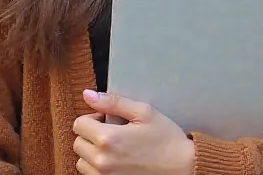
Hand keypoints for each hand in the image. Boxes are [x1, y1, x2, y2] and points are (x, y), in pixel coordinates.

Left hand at [73, 89, 194, 174]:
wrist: (184, 168)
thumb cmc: (167, 139)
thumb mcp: (144, 112)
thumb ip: (113, 102)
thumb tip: (88, 94)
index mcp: (109, 139)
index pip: (79, 124)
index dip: (93, 118)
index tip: (108, 120)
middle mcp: (102, 161)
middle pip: (78, 143)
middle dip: (91, 135)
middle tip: (113, 133)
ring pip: (82, 162)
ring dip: (92, 154)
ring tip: (114, 150)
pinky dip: (97, 169)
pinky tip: (116, 162)